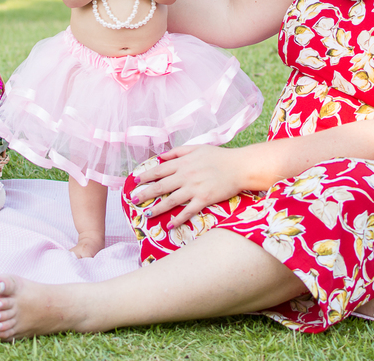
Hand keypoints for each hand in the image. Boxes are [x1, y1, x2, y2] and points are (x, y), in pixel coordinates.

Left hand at [129, 145, 245, 227]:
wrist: (239, 166)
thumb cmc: (219, 156)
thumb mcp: (197, 147)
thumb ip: (178, 151)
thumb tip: (161, 156)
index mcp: (183, 162)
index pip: (159, 170)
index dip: (146, 176)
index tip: (135, 181)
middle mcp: (186, 175)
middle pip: (161, 186)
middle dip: (145, 193)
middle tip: (133, 200)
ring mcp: (195, 188)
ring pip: (171, 200)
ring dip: (157, 208)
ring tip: (147, 215)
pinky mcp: (204, 199)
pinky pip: (188, 211)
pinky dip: (178, 219)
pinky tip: (170, 225)